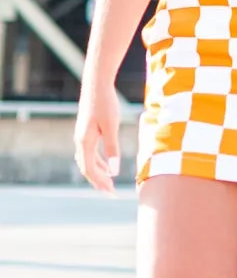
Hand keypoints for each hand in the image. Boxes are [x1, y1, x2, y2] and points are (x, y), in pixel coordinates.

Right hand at [74, 75, 120, 192]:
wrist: (96, 84)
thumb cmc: (105, 103)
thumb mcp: (111, 126)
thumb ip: (112, 148)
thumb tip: (114, 171)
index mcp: (85, 142)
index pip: (90, 170)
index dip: (100, 182)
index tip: (110, 192)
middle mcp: (80, 141)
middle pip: (87, 168)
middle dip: (98, 181)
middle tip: (110, 192)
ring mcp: (82, 136)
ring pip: (88, 160)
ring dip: (98, 172)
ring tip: (109, 182)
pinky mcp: (86, 131)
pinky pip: (90, 152)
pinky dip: (98, 161)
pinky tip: (107, 164)